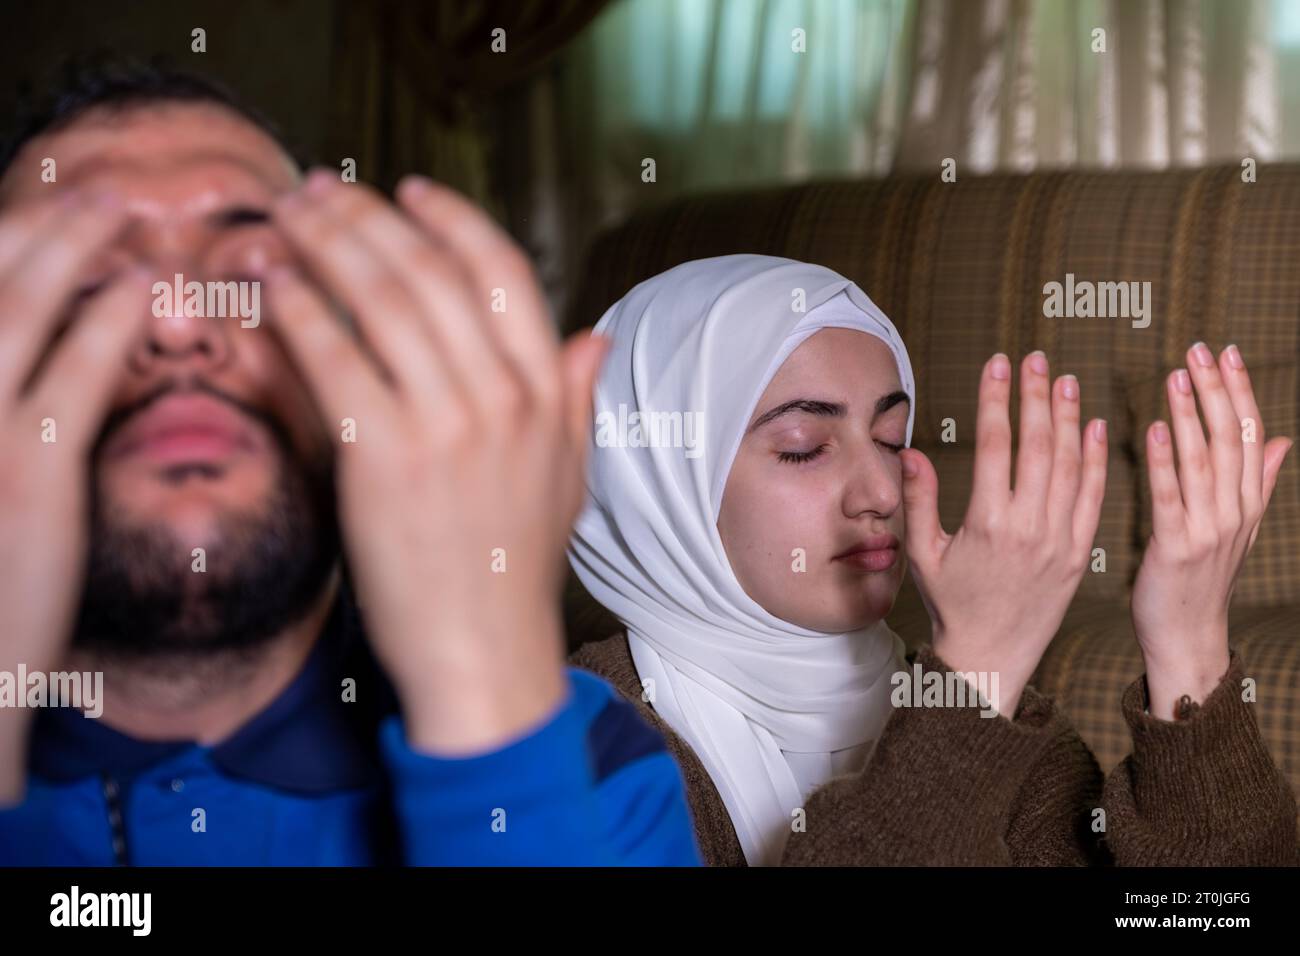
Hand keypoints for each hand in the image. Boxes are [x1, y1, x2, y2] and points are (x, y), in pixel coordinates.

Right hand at [0, 191, 147, 802]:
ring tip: (121, 207)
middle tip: (101, 187)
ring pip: (17, 311)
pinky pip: (70, 378)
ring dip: (71, 247)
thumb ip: (5, 404)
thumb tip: (30, 356)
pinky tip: (142, 290)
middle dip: (38, 222)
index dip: (3, 239)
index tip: (49, 203)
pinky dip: (105, 323)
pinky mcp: (27, 476)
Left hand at [268, 170, 607, 755]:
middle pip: (431, 272)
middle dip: (367, 216)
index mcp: (548, 393)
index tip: (409, 190)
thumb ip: (578, 397)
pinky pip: (336, 358)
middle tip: (320, 188)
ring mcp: (448, 425)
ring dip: (327, 245)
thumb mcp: (569, 475)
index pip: (504, 273)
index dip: (453, 219)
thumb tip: (597, 335)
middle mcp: (505, 397)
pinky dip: (300, 311)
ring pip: (383, 300)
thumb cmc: (517, 566)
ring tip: (288, 217)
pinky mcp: (387, 458)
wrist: (485, 652)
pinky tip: (274, 284)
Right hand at [900, 351, 1107, 716]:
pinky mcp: (1080, 553)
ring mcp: (1060, 539)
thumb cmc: (951, 605)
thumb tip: (910, 451)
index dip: (997, 399)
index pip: (995, 444)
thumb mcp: (923, 553)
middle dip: (1037, 396)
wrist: (992, 656)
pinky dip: (1097, 459)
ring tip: (1067, 381)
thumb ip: (919, 499)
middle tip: (1038, 359)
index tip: (999, 365)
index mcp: (987, 523)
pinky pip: (1093, 497)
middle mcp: (1028, 526)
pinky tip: (1095, 427)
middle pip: (1038, 445)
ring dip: (1070, 418)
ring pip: (1071, 465)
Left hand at [1131, 343, 1292, 719]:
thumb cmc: (1201, 578)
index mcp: (1248, 502)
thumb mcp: (1237, 526)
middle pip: (1230, 439)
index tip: (1226, 352)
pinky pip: (1171, 498)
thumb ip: (1257, 481)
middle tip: (1197, 349)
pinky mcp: (1177, 548)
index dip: (1239, 390)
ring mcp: (1210, 530)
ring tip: (1177, 376)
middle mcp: (1236, 511)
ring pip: (1204, 462)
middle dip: (1216, 390)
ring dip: (1190, 415)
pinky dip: (1165, 463)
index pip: (1250, 433)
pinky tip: (1154, 431)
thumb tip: (1281, 438)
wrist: (1188, 635)